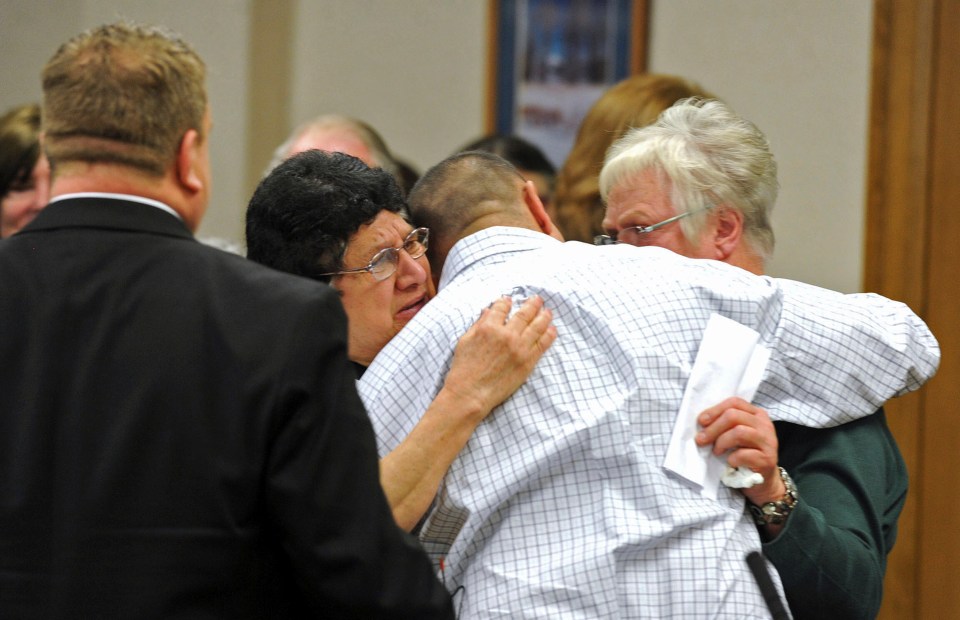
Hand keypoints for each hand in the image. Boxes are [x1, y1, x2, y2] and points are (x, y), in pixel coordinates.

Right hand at [443, 295, 556, 422]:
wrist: (471, 393)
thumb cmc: (464, 369)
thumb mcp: (465, 341)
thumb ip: (478, 324)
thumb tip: (487, 311)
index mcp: (488, 327)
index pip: (501, 308)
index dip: (506, 302)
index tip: (510, 300)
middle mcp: (506, 335)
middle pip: (524, 314)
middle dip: (532, 304)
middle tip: (538, 299)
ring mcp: (519, 348)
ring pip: (537, 326)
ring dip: (544, 316)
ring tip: (548, 312)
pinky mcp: (527, 362)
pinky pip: (542, 344)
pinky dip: (549, 335)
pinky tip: (552, 329)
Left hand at [695, 397, 784, 506]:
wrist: (764, 480)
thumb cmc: (745, 454)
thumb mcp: (736, 435)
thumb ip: (725, 424)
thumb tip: (702, 422)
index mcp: (757, 414)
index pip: (734, 402)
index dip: (715, 410)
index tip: (701, 421)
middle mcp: (765, 425)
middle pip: (733, 416)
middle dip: (713, 428)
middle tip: (701, 440)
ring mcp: (768, 442)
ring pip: (739, 432)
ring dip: (721, 442)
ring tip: (716, 451)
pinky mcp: (767, 459)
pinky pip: (743, 454)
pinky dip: (731, 458)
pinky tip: (730, 462)